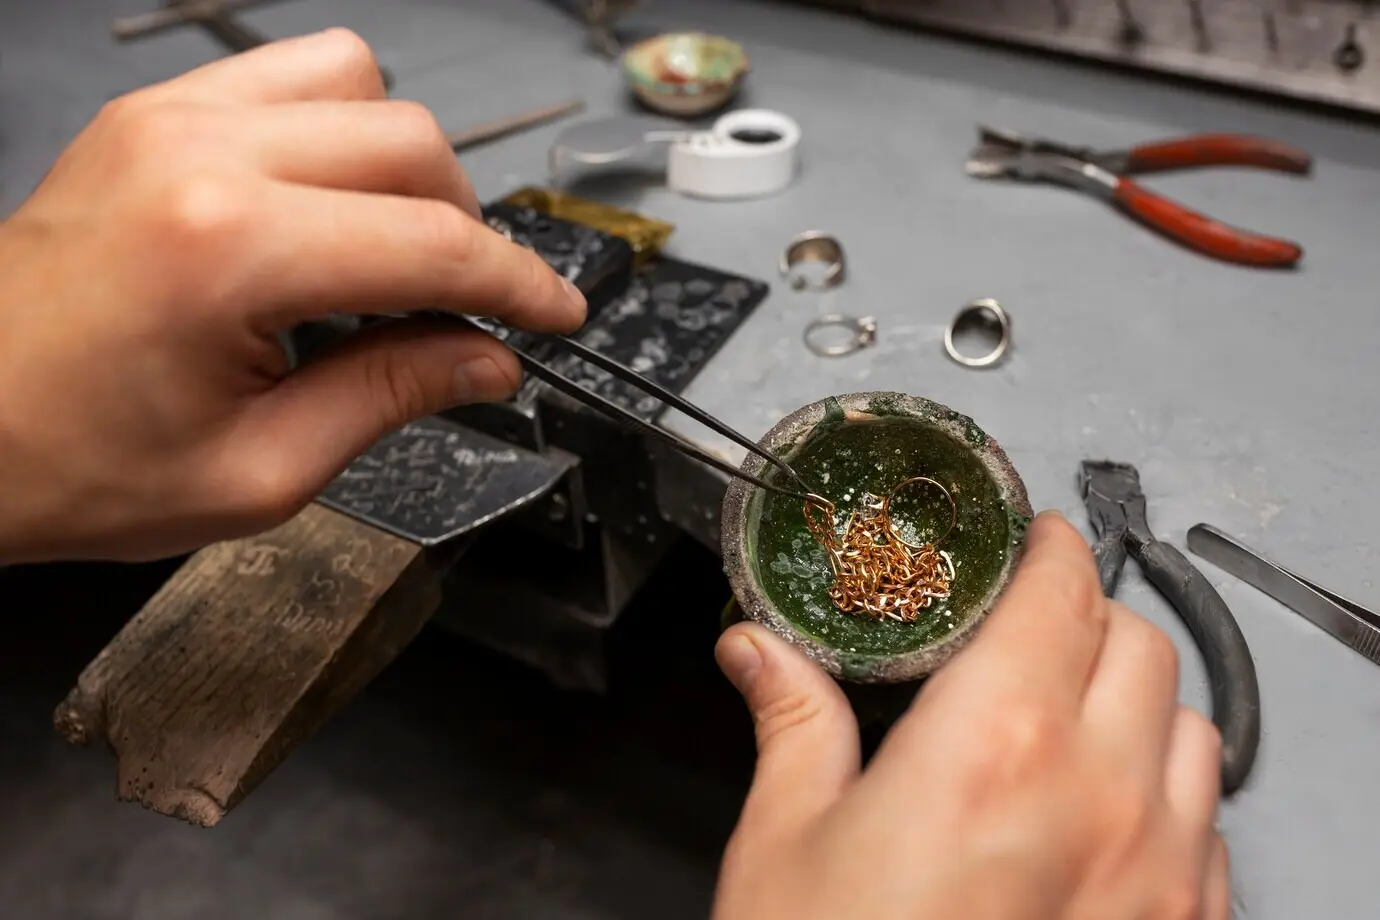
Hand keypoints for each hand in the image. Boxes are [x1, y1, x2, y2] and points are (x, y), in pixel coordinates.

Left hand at [0, 30, 584, 563]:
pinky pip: (284, 74)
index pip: (433, 246)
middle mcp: (201, 155)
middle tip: (466, 310)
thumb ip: (390, 396)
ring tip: (392, 250)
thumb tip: (487, 361)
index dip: (519, 285)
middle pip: (413, 145)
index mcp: (229, 253)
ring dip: (405, 165)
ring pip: (359, 84)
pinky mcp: (150, 114)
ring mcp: (168, 119)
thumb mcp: (259, 471)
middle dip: (468, 230)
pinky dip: (337, 128)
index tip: (557, 315)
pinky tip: (329, 203)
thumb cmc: (73, 464)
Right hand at [713, 512, 1228, 919]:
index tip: (1029, 543)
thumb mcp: (784, 841)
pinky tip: (1107, 815)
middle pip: (1137, 642)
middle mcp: (1096, 796)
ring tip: (1072, 719)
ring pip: (1193, 727)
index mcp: (991, 746)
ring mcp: (1155, 872)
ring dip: (1138, 701)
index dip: (1046, 548)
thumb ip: (791, 722)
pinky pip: (1213, 827)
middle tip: (1029, 628)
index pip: (1059, 590)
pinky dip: (1172, 793)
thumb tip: (758, 653)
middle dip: (1085, 614)